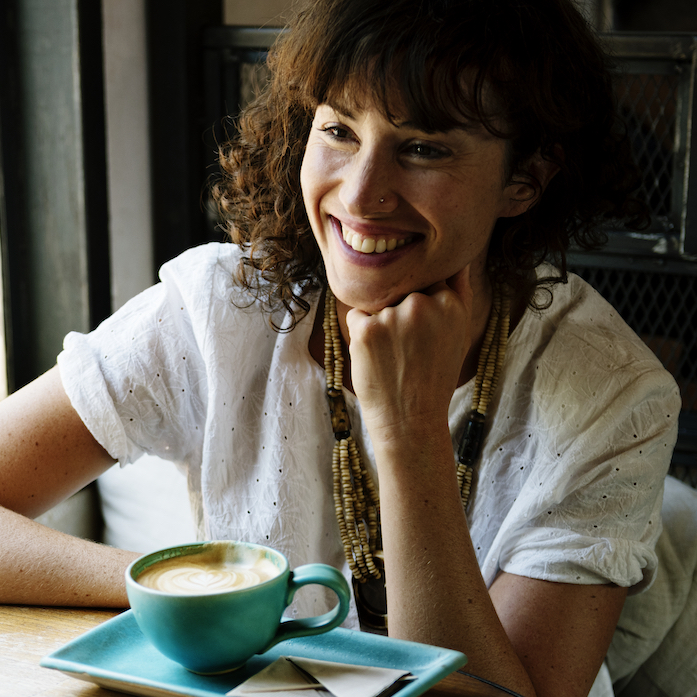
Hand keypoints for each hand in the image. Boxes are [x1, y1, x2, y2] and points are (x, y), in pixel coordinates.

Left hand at [344, 266, 473, 444]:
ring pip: (378, 302)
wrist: (410, 421)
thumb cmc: (434, 377)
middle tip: (409, 350)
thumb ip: (459, 292)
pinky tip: (377, 358)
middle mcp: (423, 304)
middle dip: (399, 312)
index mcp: (451, 303)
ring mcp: (393, 316)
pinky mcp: (366, 329)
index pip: (426, 280)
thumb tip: (456, 257)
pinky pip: (357, 315)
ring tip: (394, 356)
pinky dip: (361, 334)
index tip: (422, 332)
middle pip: (400, 289)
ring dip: (380, 322)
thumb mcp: (459, 334)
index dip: (420, 305)